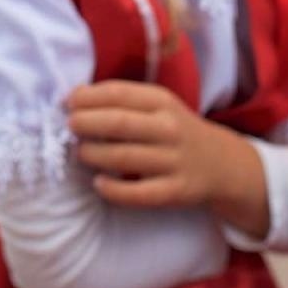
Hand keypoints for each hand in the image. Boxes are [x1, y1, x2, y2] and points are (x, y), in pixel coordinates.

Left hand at [65, 81, 268, 236]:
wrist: (220, 164)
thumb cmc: (174, 130)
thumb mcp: (157, 106)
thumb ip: (122, 101)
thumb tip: (73, 98)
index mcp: (162, 101)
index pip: (119, 93)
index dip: (87, 97)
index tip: (67, 102)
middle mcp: (170, 128)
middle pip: (118, 124)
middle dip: (85, 123)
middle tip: (69, 126)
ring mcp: (174, 161)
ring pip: (124, 157)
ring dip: (93, 154)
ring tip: (80, 152)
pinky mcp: (175, 191)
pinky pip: (137, 194)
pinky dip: (112, 190)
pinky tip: (98, 183)